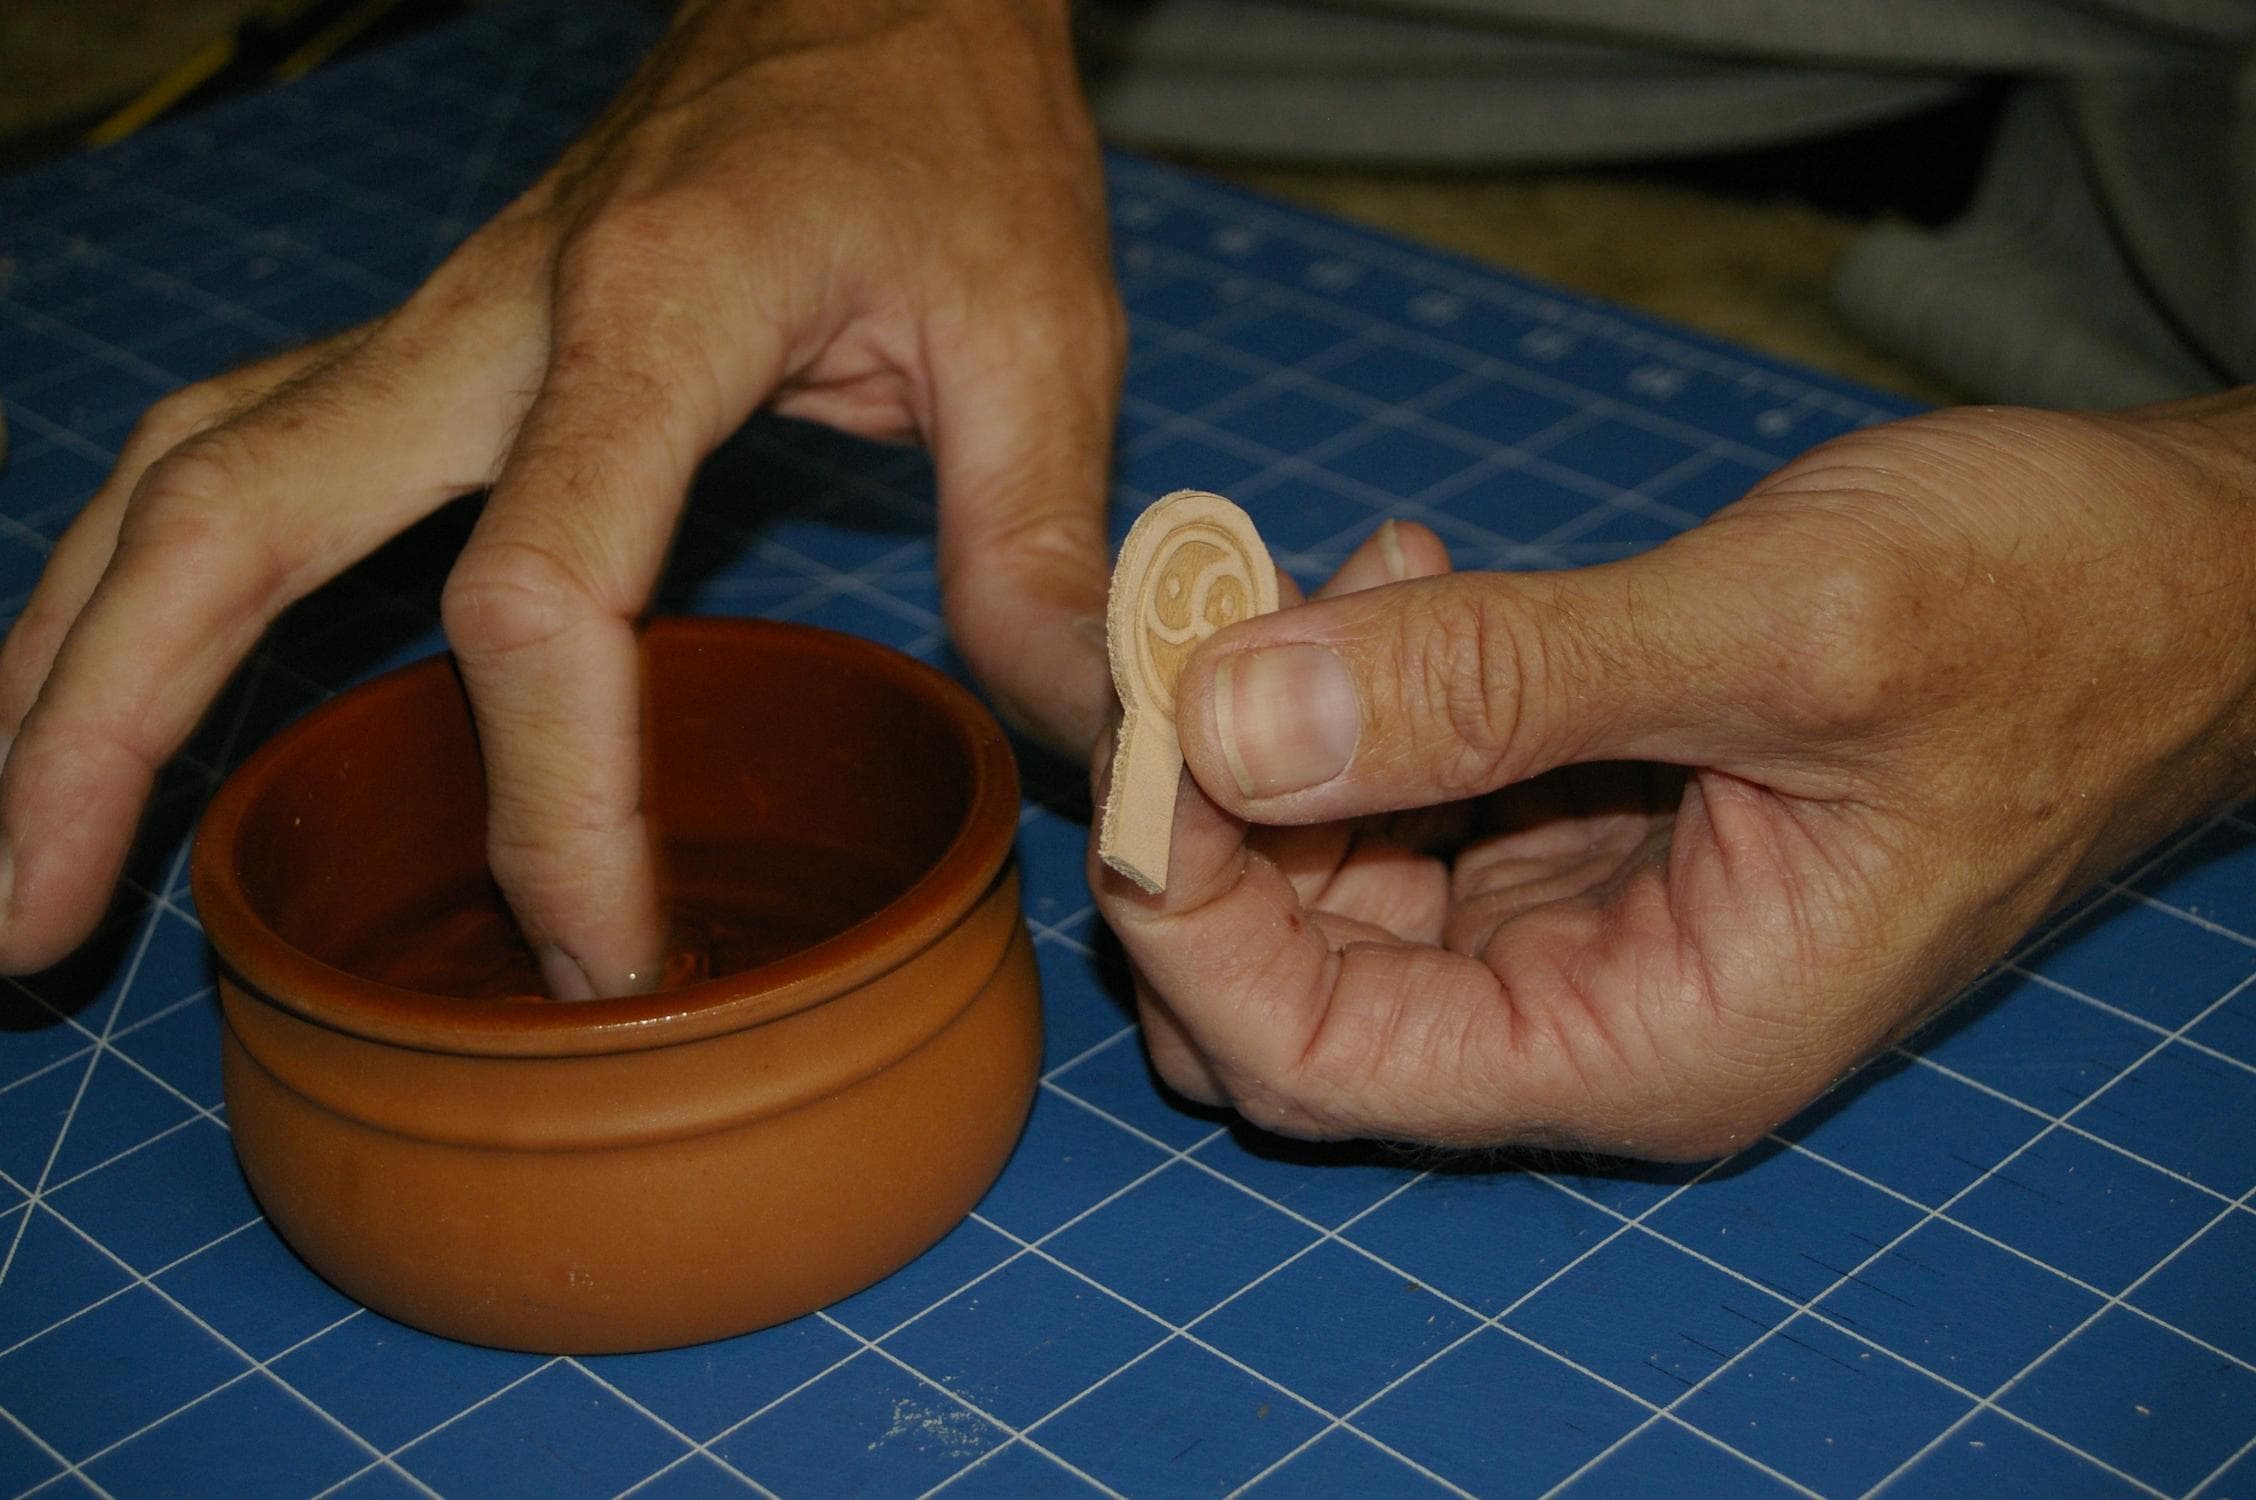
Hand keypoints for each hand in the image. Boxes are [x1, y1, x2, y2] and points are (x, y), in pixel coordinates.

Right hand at [0, 0, 1121, 991]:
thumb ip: (1035, 543)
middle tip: (20, 928)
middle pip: (227, 518)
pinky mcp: (428, 349)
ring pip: (182, 480)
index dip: (551, 804)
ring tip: (6, 846)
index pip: (534, 595)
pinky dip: (137, 583)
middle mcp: (490, 318)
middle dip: (104, 726)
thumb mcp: (1043, 328)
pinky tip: (101, 682)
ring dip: (65, 656)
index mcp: (652, 315)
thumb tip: (1072, 753)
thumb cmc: (945, 136)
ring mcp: (435, 327)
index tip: (606, 959)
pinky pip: (233, 460)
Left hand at [1093, 395, 2255, 1157]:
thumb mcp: (1780, 636)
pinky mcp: (1582, 828)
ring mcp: (1579, 922)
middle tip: (1209, 617)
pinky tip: (1404, 578)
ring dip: (1286, 732)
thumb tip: (1229, 718)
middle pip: (1290, 981)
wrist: (2183, 579)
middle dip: (1213, 812)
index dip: (1186, 907)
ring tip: (1344, 573)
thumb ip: (1503, 685)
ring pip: (1330, 879)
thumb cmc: (2047, 618)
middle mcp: (1592, 1012)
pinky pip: (1405, 795)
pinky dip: (1367, 695)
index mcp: (1648, 1042)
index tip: (1142, 724)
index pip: (1314, 1056)